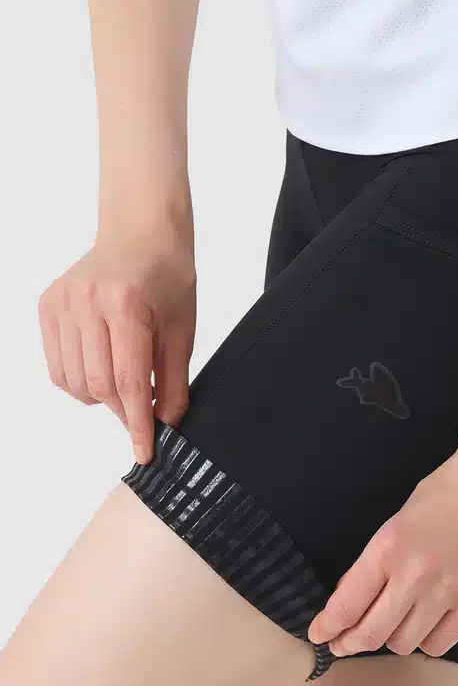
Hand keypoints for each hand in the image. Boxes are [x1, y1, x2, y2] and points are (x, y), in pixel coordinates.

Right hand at [38, 223, 195, 463]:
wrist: (140, 234)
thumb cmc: (167, 279)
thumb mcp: (182, 332)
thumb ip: (173, 383)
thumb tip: (167, 425)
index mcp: (125, 306)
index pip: (128, 383)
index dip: (138, 424)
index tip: (145, 451)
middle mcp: (86, 302)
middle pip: (98, 386)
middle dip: (122, 412)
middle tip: (141, 416)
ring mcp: (62, 302)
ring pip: (73, 381)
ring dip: (100, 398)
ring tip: (123, 387)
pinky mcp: (47, 305)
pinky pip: (57, 365)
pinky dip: (79, 381)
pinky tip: (101, 371)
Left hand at [307, 438, 457, 657]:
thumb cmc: (451, 489)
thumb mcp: (400, 518)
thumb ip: (378, 560)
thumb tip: (353, 598)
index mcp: (389, 546)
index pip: (347, 604)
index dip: (328, 627)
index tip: (320, 635)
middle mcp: (416, 574)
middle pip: (370, 634)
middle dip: (350, 643)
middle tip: (343, 644)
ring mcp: (450, 591)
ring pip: (404, 643)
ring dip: (392, 638)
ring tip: (392, 626)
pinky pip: (440, 643)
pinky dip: (426, 639)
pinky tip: (426, 625)